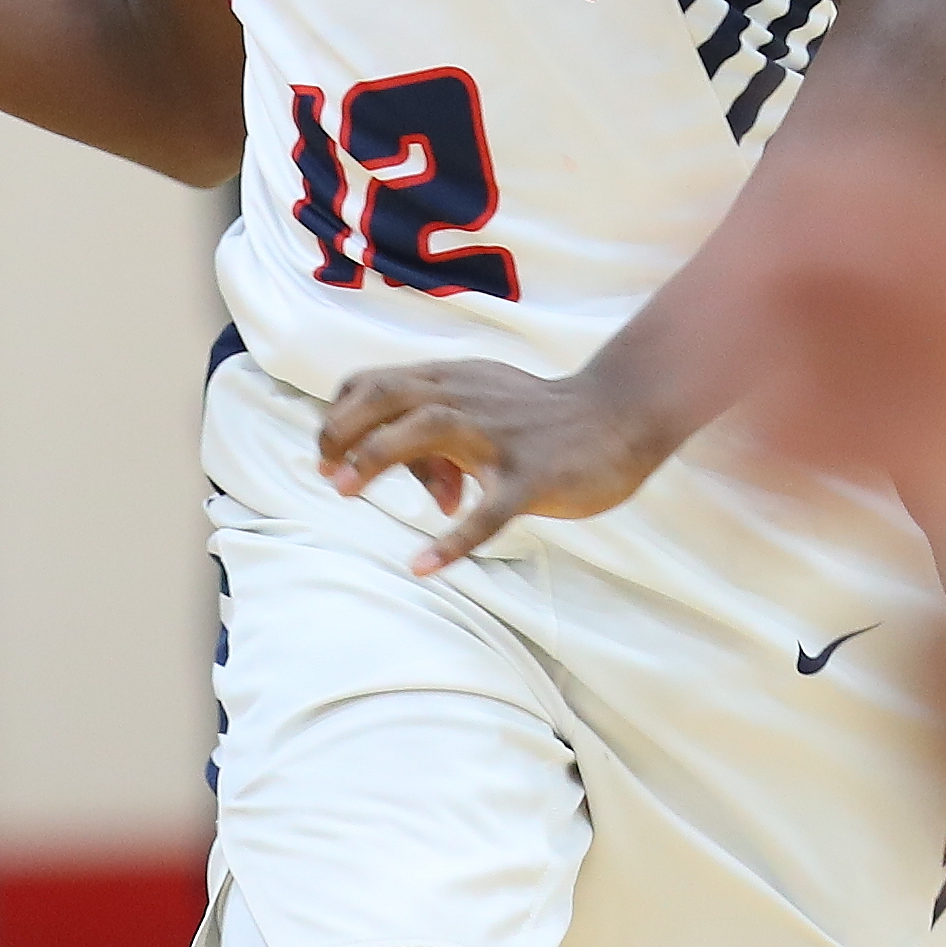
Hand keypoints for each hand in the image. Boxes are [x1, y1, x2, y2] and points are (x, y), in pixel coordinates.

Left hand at [317, 356, 682, 572]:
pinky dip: (453, 539)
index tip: (326, 454)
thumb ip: (448, 440)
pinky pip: (489, 510)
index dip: (340, 415)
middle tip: (325, 473)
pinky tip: (423, 565)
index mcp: (453, 381)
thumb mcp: (488, 413)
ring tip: (345, 494)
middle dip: (344, 430)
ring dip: (378, 459)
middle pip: (389, 395)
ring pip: (427, 430)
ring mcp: (500, 435)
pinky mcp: (533, 476)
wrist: (620, 416)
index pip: (376, 382)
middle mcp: (468, 398)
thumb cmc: (544, 419)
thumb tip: (428, 488)